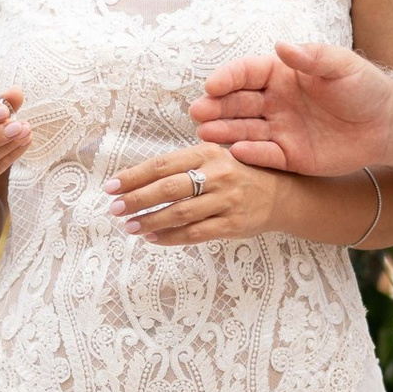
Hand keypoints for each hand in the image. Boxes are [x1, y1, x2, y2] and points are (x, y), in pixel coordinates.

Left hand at [109, 145, 289, 244]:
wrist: (281, 195)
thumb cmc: (237, 175)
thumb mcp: (213, 159)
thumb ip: (182, 166)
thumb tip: (136, 181)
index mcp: (206, 153)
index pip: (161, 164)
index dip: (133, 176)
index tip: (111, 187)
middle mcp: (216, 174)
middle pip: (167, 188)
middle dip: (136, 200)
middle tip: (114, 209)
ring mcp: (225, 200)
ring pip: (179, 213)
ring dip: (149, 221)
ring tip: (129, 226)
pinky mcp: (232, 224)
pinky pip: (195, 233)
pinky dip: (170, 237)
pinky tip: (152, 238)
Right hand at [190, 38, 392, 174]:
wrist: (387, 124)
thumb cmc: (365, 88)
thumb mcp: (341, 65)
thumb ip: (312, 57)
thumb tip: (282, 45)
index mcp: (283, 75)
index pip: (247, 73)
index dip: (228, 78)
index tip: (212, 85)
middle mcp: (275, 102)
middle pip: (238, 102)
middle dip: (216, 106)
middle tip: (198, 111)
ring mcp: (280, 129)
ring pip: (245, 130)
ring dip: (224, 131)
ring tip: (205, 132)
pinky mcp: (290, 156)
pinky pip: (266, 156)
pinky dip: (251, 154)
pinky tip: (237, 152)